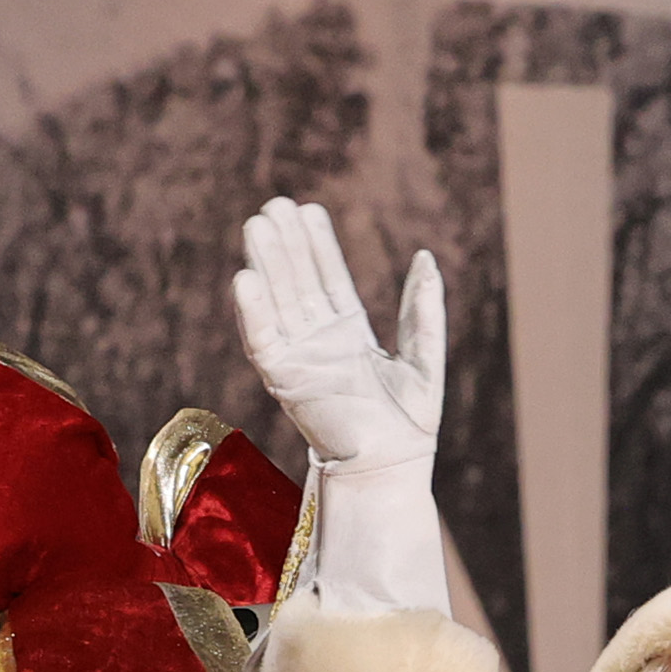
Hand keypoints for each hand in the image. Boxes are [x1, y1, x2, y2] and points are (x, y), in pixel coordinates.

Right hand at [230, 198, 441, 472]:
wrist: (392, 466)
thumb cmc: (411, 422)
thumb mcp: (424, 355)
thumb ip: (422, 308)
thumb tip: (424, 256)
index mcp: (349, 334)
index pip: (329, 279)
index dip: (318, 245)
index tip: (308, 209)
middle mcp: (319, 343)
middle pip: (298, 283)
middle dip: (286, 245)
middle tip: (273, 205)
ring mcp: (299, 359)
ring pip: (278, 302)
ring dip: (266, 264)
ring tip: (258, 224)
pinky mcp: (284, 381)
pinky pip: (264, 340)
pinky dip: (254, 312)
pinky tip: (245, 277)